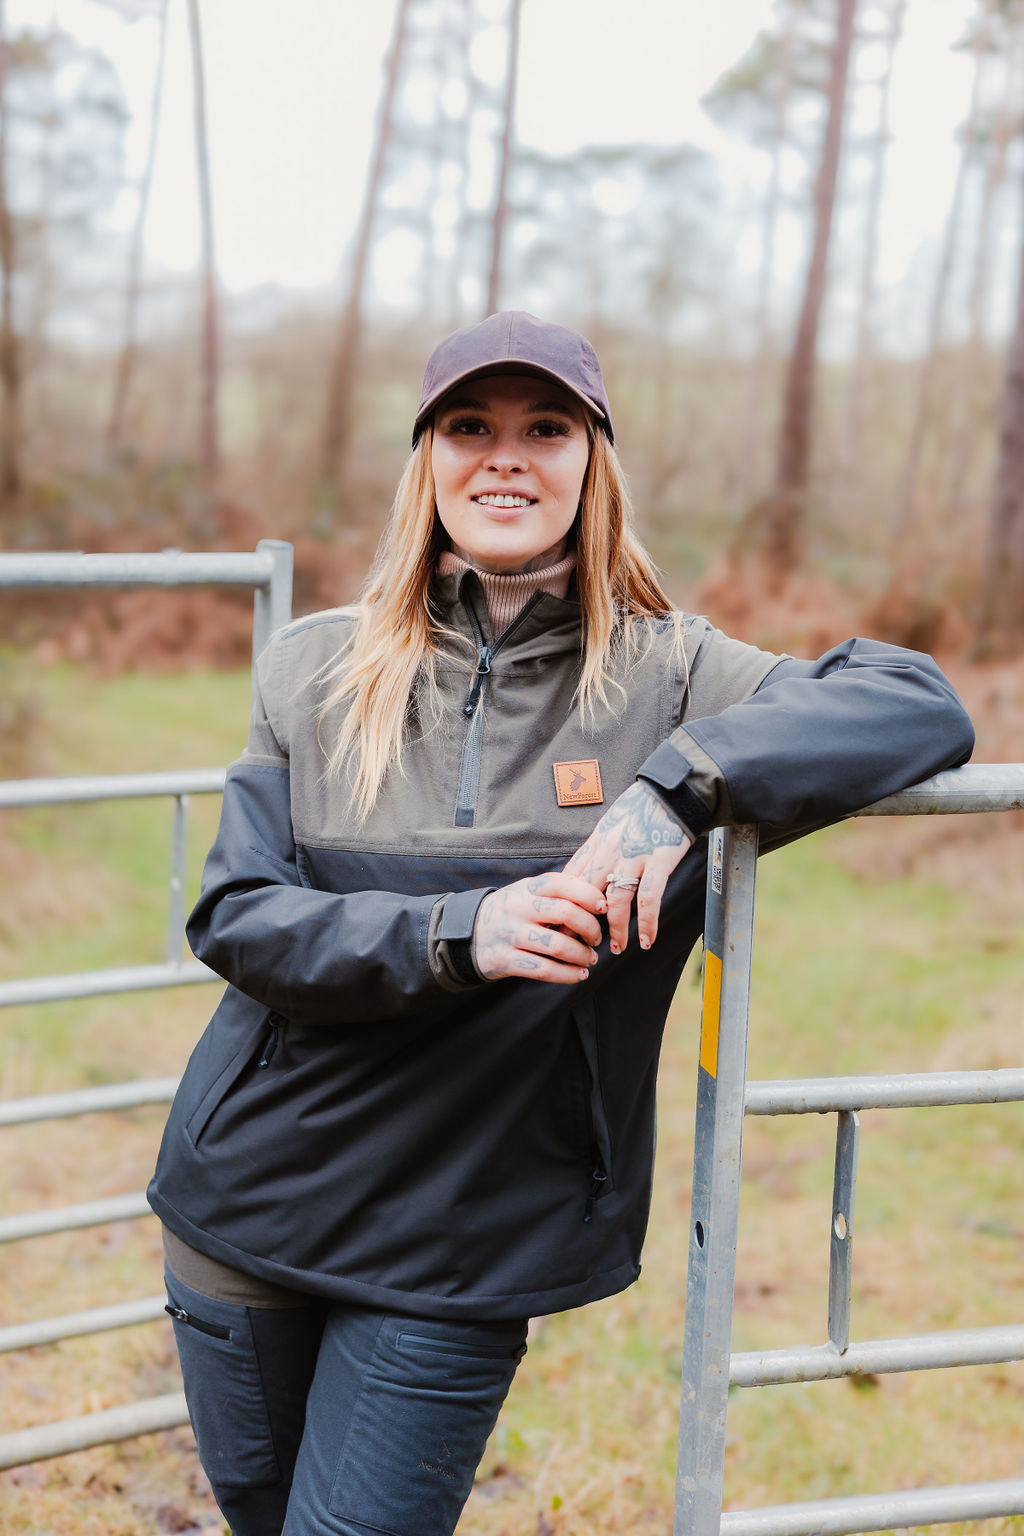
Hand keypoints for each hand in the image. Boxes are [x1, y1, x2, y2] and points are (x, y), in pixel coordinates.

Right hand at [472, 871, 605, 984]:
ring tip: (589, 958)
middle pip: (565, 913)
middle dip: (590, 928)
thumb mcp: (526, 893)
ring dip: (582, 955)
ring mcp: (510, 934)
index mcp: (527, 888)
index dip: (589, 894)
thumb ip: (556, 893)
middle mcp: (517, 908)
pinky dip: (568, 974)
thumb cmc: (510, 912)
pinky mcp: (505, 960)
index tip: (603, 908)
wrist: (467, 935)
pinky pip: (545, 970)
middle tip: (597, 938)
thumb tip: (597, 898)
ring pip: (558, 946)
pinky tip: (579, 974)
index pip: (563, 884)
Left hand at [563, 781, 691, 954]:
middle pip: (586, 894)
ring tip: (616, 948)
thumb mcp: (610, 825)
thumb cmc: (643, 808)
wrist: (673, 791)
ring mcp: (633, 856)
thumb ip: (598, 850)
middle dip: (581, 922)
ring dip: (615, 930)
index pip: (571, 879)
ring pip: (615, 900)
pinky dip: (647, 923)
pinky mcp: (658, 861)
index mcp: (597, 842)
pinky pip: (649, 898)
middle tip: (581, 945)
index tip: (560, 925)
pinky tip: (647, 940)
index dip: (564, 905)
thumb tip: (584, 874)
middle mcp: (609, 851)